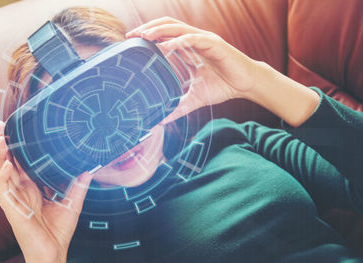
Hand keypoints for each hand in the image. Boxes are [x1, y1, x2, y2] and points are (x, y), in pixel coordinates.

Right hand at [0, 121, 91, 262]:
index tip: (20, 131)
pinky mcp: (11, 209)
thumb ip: (78, 185)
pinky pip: (3, 190)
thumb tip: (89, 168)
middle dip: (4, 145)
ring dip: (0, 155)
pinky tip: (7, 164)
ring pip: (1, 172)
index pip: (22, 163)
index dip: (19, 148)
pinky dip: (3, 176)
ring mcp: (14, 199)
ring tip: (2, 137)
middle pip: (8, 163)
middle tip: (2, 125)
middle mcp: (21, 191)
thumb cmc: (59, 230)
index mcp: (32, 189)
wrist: (54, 251)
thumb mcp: (72, 202)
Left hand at [126, 17, 258, 123]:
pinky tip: (165, 46)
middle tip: (131, 35)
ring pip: (178, 28)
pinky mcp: (214, 44)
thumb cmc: (223, 87)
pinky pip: (193, 39)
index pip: (165, 36)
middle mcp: (194, 40)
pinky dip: (178, 41)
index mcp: (189, 49)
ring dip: (159, 30)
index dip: (148, 35)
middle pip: (167, 26)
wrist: (246, 85)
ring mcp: (204, 40)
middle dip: (148, 28)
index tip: (132, 41)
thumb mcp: (195, 98)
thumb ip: (179, 107)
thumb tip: (162, 120)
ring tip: (143, 35)